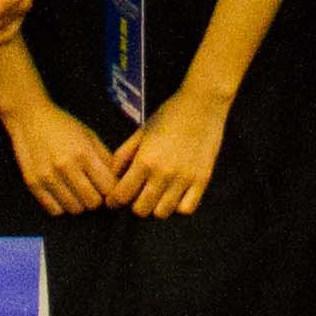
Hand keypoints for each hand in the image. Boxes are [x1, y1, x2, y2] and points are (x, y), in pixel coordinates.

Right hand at [0, 89, 122, 216]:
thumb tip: (118, 182)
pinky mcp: (33, 184)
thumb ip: (105, 158)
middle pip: (93, 203)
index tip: (107, 186)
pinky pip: (55, 210)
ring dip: (80, 203)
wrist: (30, 117)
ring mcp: (47, 177)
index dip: (111, 189)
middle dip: (97, 197)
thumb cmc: (64, 125)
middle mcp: (65, 166)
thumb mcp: (89, 135)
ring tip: (77, 190)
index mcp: (83, 152)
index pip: (108, 188)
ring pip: (75, 209)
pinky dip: (62, 206)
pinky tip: (63, 193)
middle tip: (92, 189)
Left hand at [109, 80, 229, 217]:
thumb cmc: (169, 114)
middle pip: (141, 210)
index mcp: (145, 160)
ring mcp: (185, 179)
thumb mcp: (142, 131)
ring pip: (162, 213)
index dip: (114, 201)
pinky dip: (178, 207)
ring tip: (156, 195)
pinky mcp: (202, 180)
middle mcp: (163, 173)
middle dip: (134, 205)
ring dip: (156, 207)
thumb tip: (112, 177)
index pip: (122, 196)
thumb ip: (124, 155)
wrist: (203, 103)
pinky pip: (186, 209)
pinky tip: (175, 195)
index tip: (115, 200)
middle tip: (137, 195)